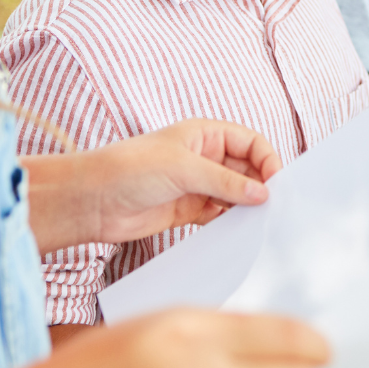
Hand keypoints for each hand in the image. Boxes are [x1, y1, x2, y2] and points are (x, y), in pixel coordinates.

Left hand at [24, 118, 282, 253]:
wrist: (92, 201)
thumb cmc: (130, 169)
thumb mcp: (184, 169)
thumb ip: (225, 182)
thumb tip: (262, 193)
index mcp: (205, 134)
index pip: (250, 143)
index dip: (267, 160)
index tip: (276, 183)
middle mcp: (204, 157)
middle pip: (246, 169)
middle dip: (260, 186)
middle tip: (272, 208)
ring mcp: (196, 184)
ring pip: (235, 194)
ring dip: (246, 207)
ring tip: (257, 223)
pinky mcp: (188, 210)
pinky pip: (219, 215)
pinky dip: (230, 223)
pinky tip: (237, 233)